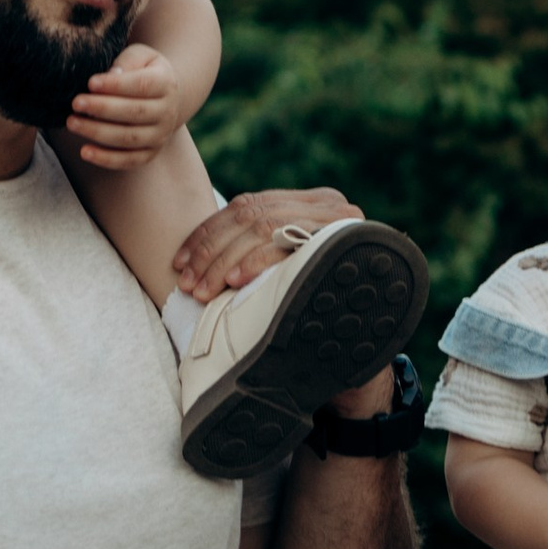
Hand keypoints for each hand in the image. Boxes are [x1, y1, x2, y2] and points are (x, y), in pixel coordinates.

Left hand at [65, 44, 191, 168]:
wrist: (163, 97)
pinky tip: (84, 151)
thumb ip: (126, 62)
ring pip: (129, 138)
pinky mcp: (150, 153)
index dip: (115, 85)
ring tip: (72, 123)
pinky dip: (106, 159)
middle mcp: (168, 112)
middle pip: (135, 113)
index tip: (90, 83)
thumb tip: (111, 74)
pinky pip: (128, 160)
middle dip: (102, 108)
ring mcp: (161, 136)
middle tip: (75, 104)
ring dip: (98, 132)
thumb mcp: (139, 57)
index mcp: (166, 84)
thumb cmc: (143, 71)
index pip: (142, 85)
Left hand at [170, 186, 356, 303]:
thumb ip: (256, 251)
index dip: (205, 235)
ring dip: (223, 259)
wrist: (369, 345)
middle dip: (209, 250)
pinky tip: (236, 280)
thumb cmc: (318, 308)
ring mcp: (339, 218)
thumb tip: (193, 261)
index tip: (178, 263)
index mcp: (307, 203)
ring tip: (203, 289)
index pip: (244, 206)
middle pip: (249, 213)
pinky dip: (257, 259)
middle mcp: (327, 203)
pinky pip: (289, 239)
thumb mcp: (284, 272)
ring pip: (262, 223)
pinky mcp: (346, 238)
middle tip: (187, 284)